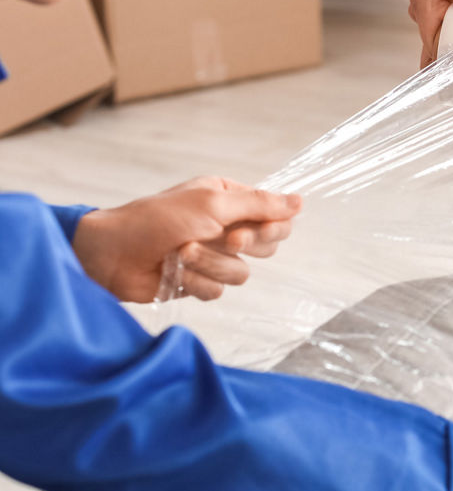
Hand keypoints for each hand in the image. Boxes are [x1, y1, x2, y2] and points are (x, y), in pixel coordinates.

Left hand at [72, 177, 301, 302]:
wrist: (113, 254)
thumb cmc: (157, 219)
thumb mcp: (212, 204)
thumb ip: (259, 204)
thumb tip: (300, 201)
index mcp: (229, 200)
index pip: (275, 217)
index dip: (272, 228)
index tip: (257, 230)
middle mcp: (225, 227)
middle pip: (266, 247)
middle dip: (240, 247)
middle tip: (224, 240)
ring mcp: (212, 256)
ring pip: (241, 273)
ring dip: (210, 264)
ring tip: (182, 253)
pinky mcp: (198, 281)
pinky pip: (218, 290)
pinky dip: (195, 282)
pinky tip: (174, 272)